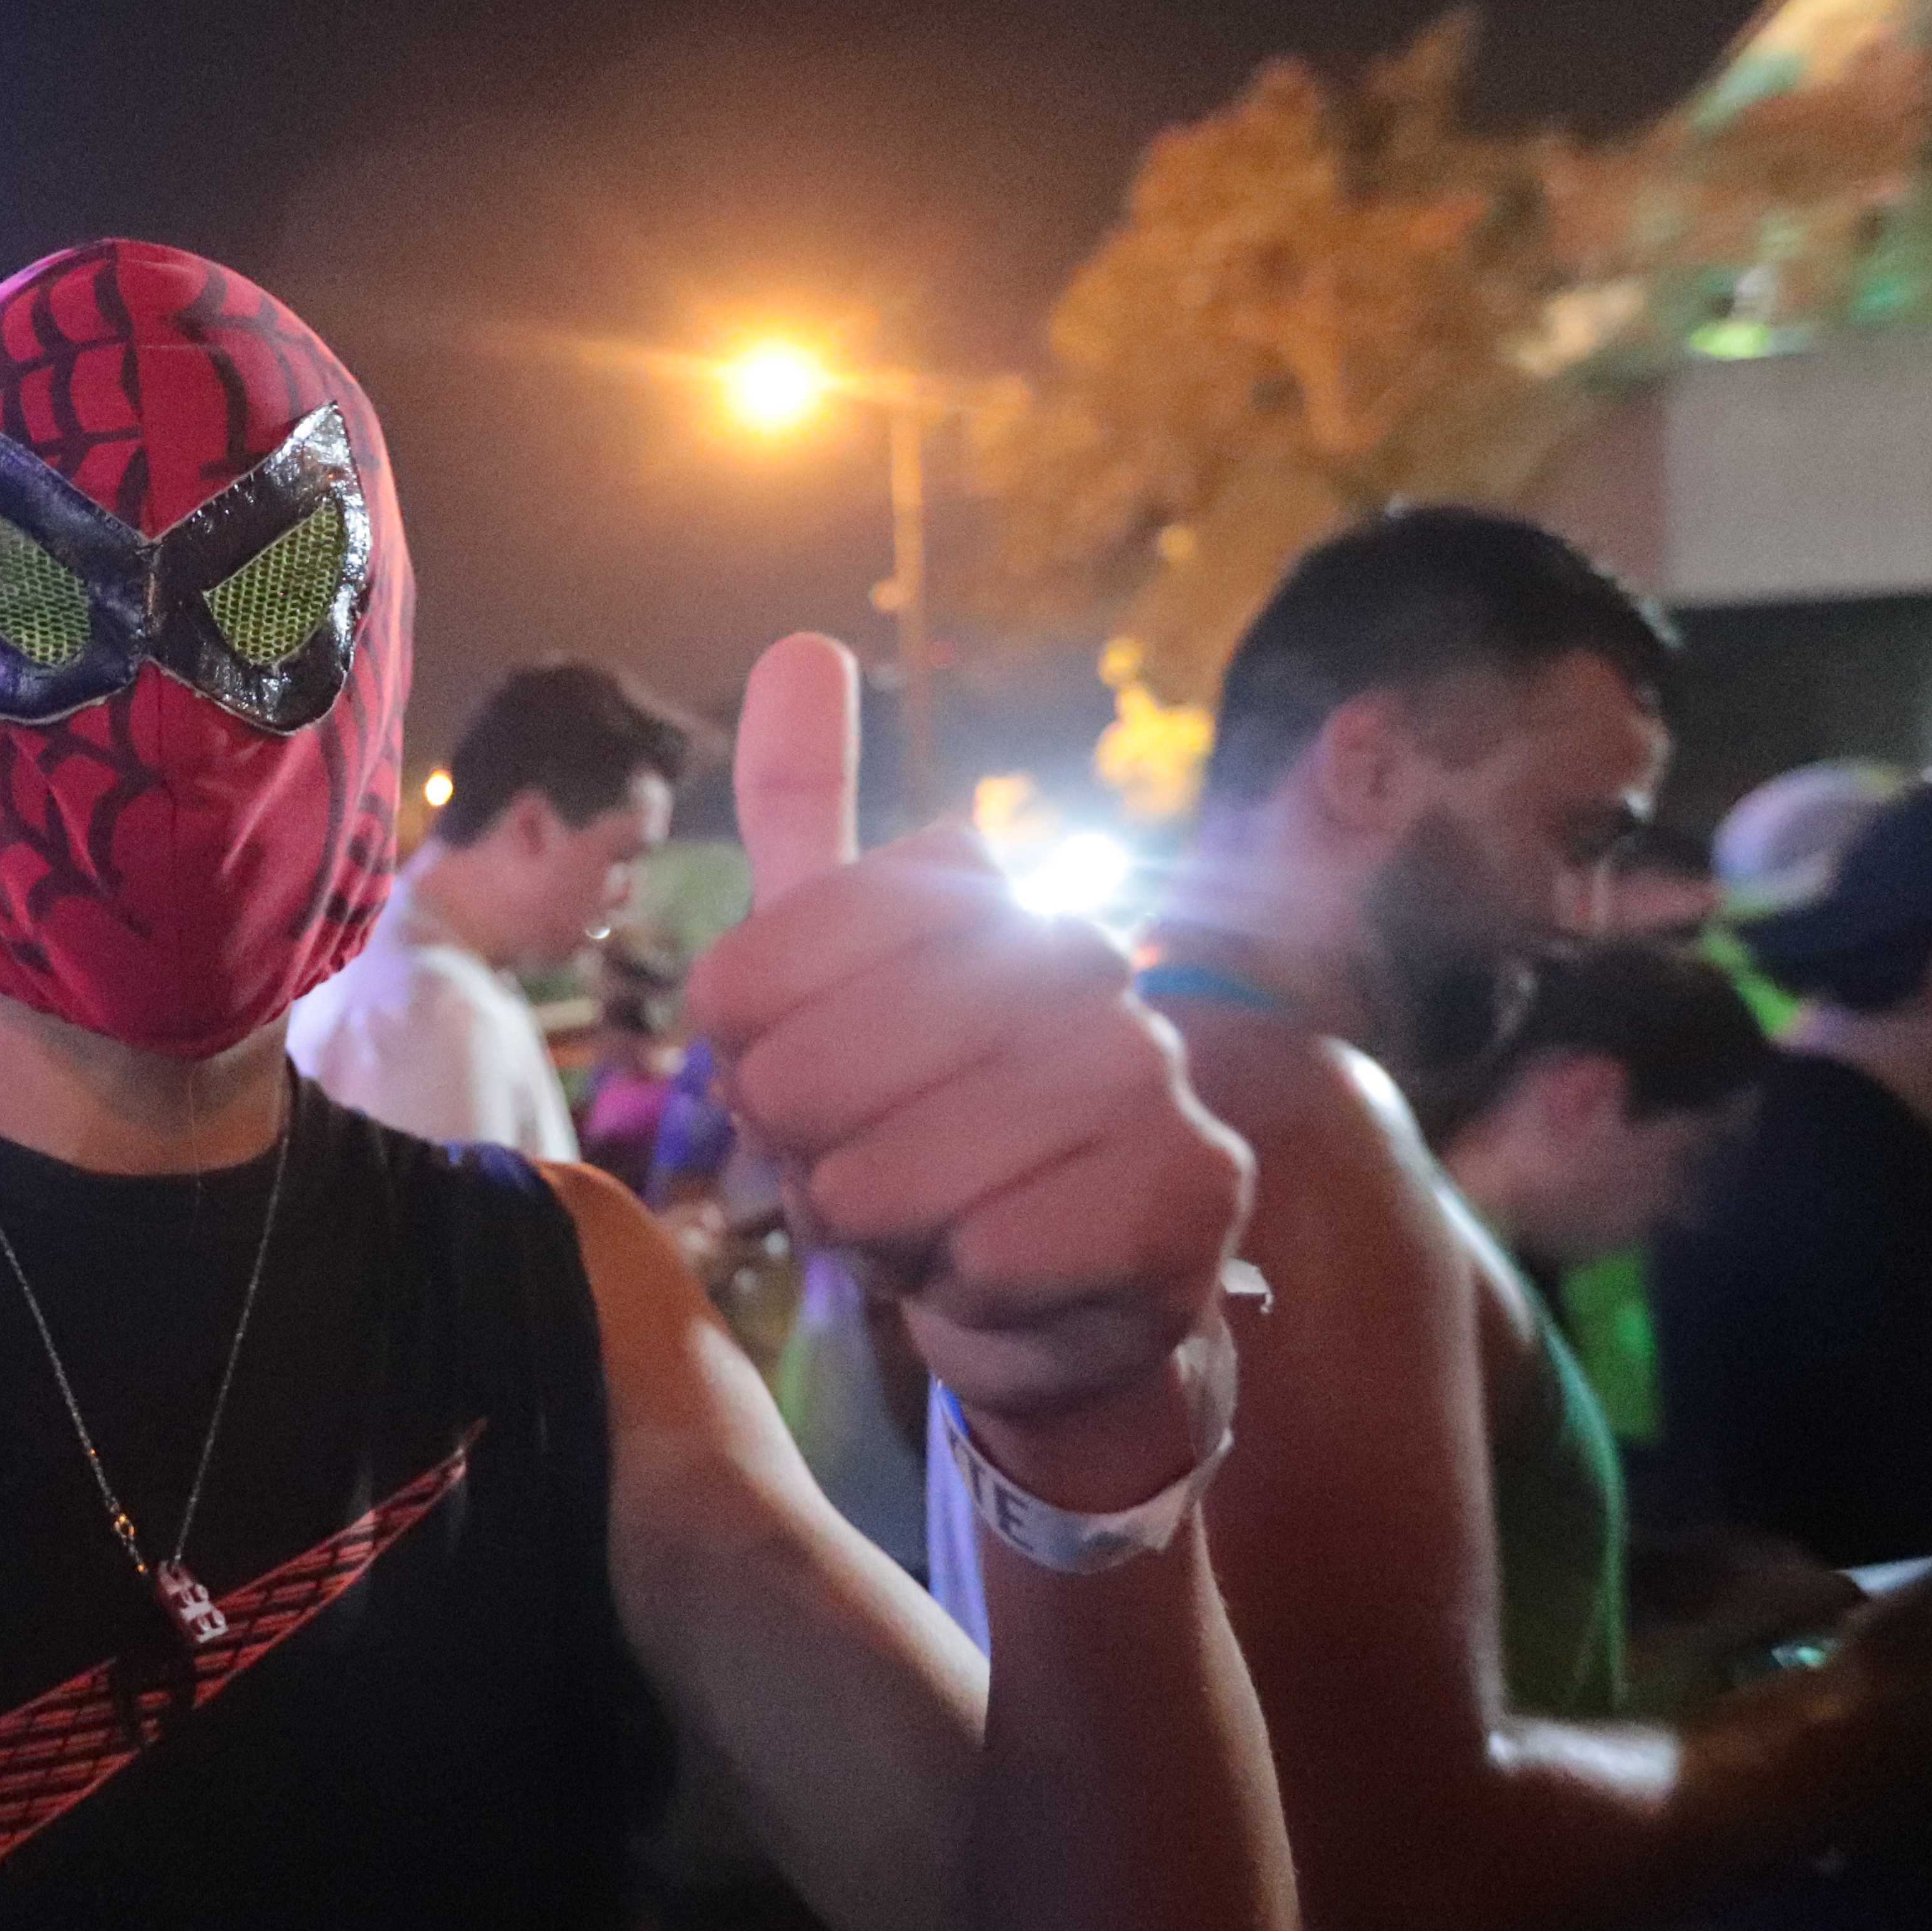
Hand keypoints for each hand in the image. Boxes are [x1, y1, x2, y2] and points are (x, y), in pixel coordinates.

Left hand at [684, 636, 1250, 1506]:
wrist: (1036, 1286)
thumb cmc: (910, 1118)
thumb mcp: (818, 973)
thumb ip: (804, 810)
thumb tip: (800, 644)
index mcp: (970, 888)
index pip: (752, 971)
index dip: (739, 1059)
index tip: (778, 1081)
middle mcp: (1074, 952)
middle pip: (813, 1076)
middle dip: (801, 1156)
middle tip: (850, 1170)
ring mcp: (1150, 1069)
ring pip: (894, 1175)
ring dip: (873, 1228)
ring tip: (918, 1222)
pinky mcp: (1192, 1191)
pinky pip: (992, 1252)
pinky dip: (958, 1284)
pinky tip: (991, 1269)